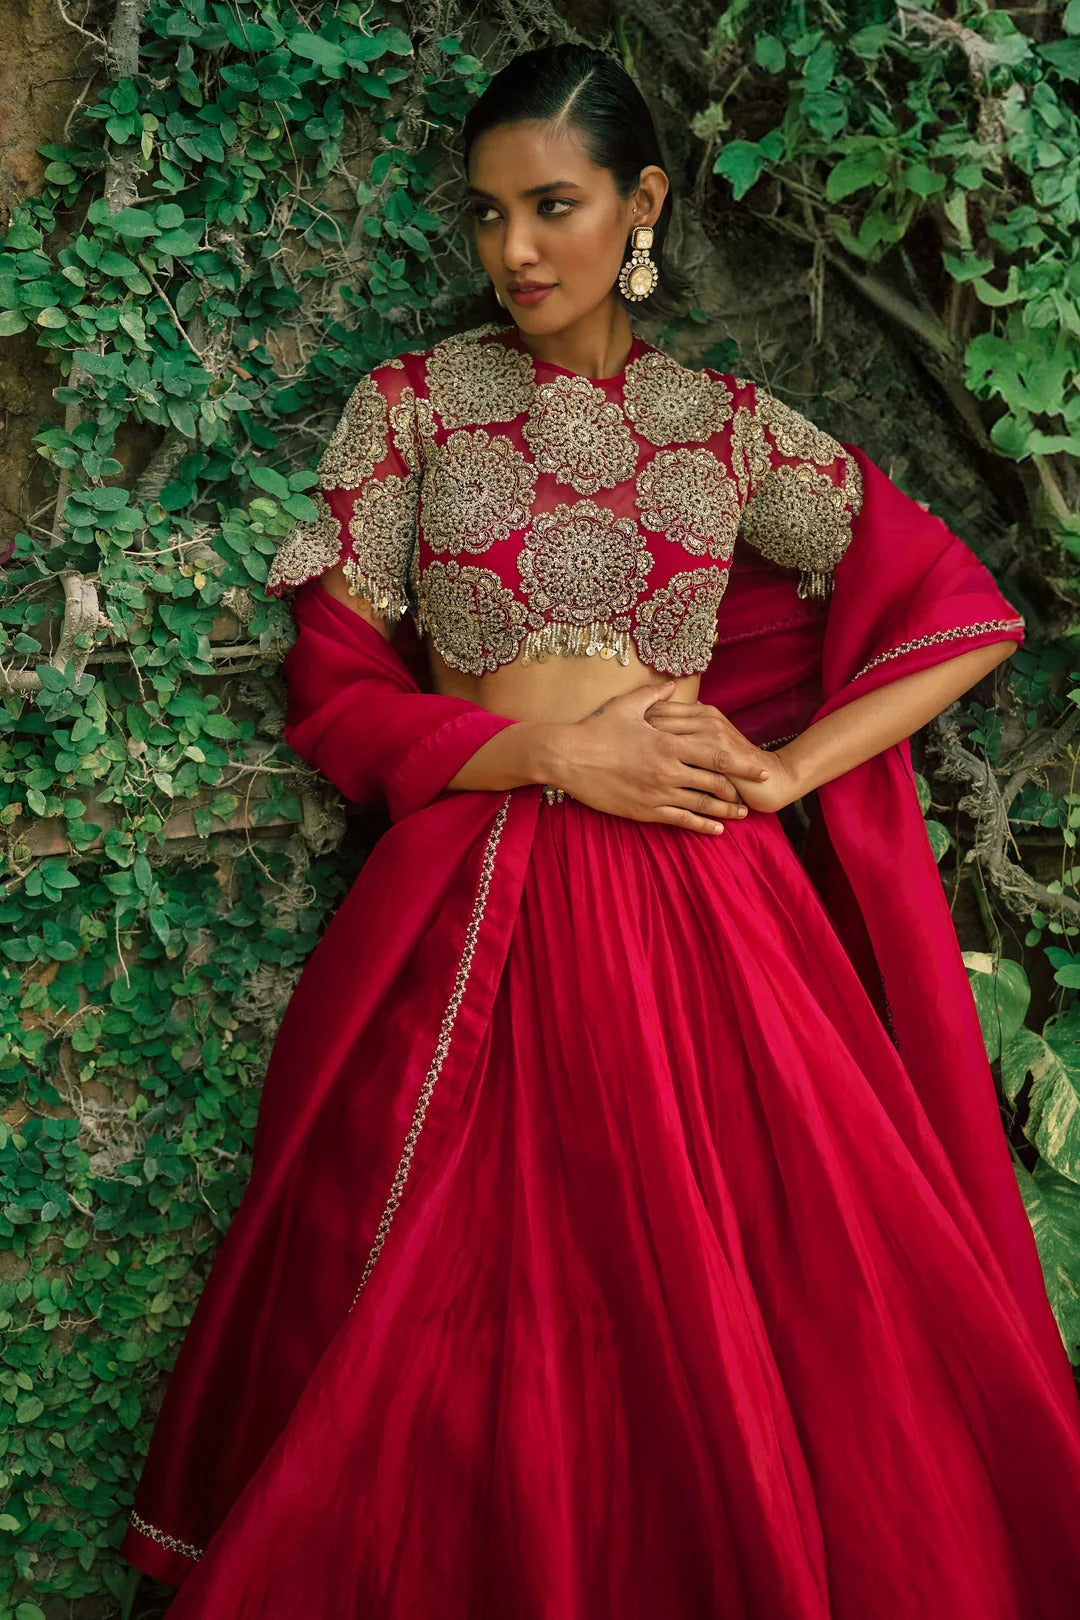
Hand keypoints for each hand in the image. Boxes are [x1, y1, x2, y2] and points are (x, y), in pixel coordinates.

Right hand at [555, 679, 772, 833]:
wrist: (566, 756)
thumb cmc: (596, 729)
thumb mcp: (627, 705)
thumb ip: (655, 695)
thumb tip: (672, 684)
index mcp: (668, 743)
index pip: (716, 755)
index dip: (742, 764)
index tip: (761, 770)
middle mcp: (668, 770)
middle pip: (714, 783)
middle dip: (737, 790)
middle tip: (753, 794)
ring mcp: (657, 792)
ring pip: (701, 805)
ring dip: (724, 811)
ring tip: (741, 814)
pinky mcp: (644, 810)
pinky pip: (680, 821)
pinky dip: (701, 826)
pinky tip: (715, 830)